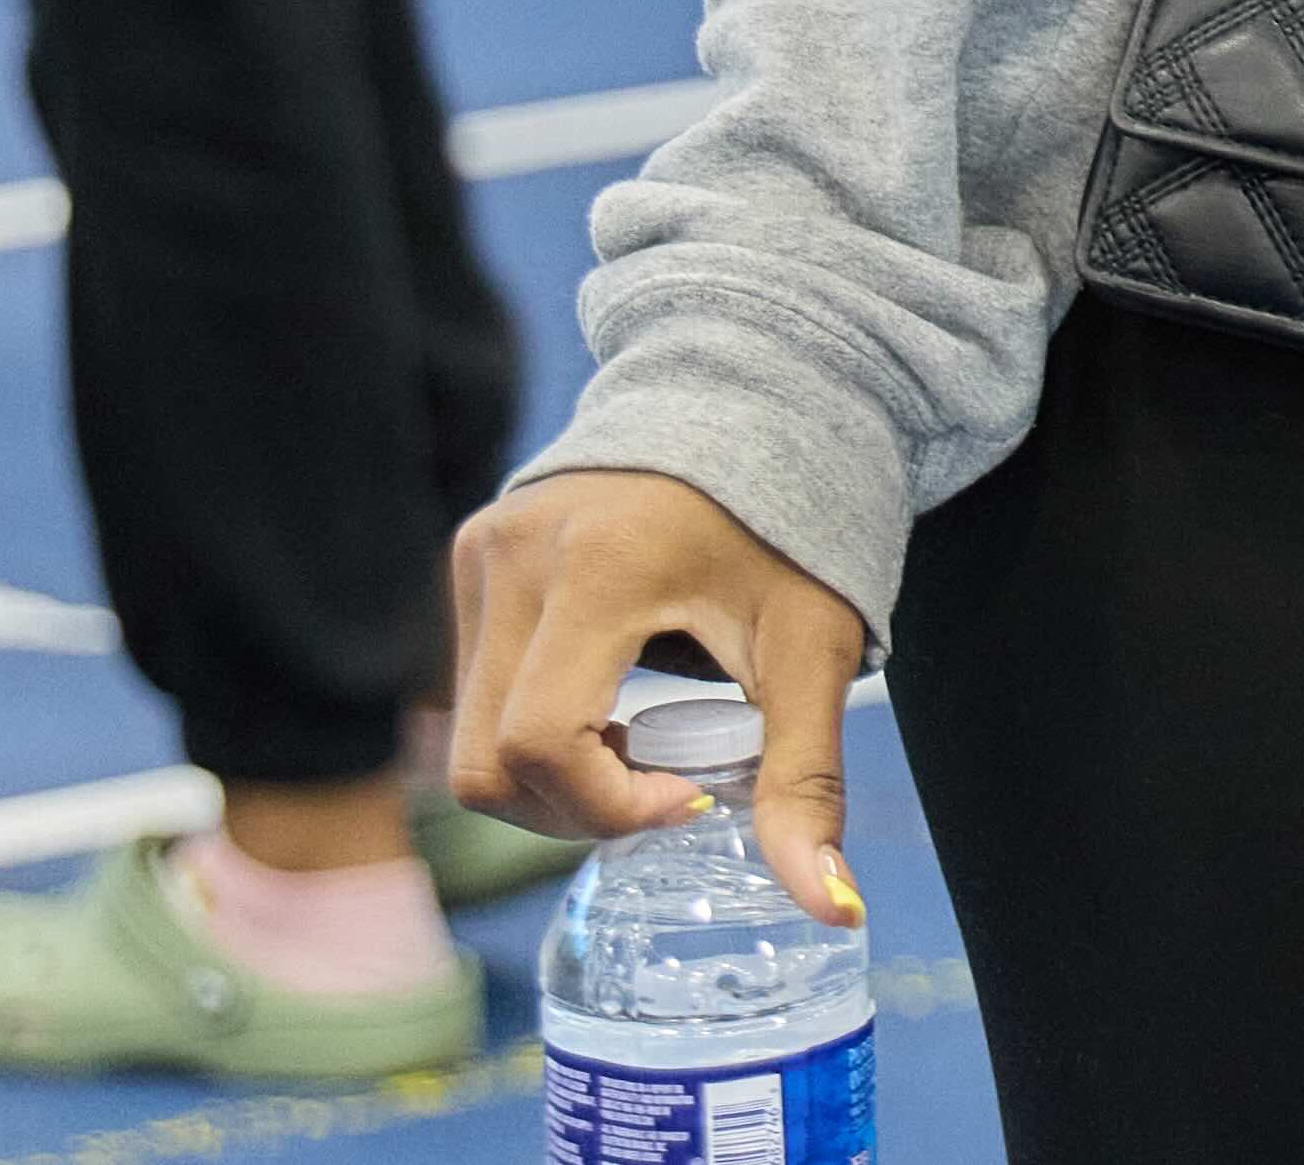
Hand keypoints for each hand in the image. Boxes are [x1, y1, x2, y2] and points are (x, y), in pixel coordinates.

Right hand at [450, 467, 868, 929]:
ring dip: (550, 772)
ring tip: (640, 737)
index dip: (606, 804)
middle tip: (664, 787)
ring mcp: (484, 546)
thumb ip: (808, 781)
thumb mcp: (817, 648)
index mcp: (602, 564)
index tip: (690, 796)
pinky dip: (531, 724)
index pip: (543, 741)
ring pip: (468, 734)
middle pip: (487, 759)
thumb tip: (835, 911)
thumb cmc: (803, 522)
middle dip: (572, 808)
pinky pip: (471, 685)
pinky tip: (606, 700)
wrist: (772, 394)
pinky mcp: (473, 550)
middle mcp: (521, 549)